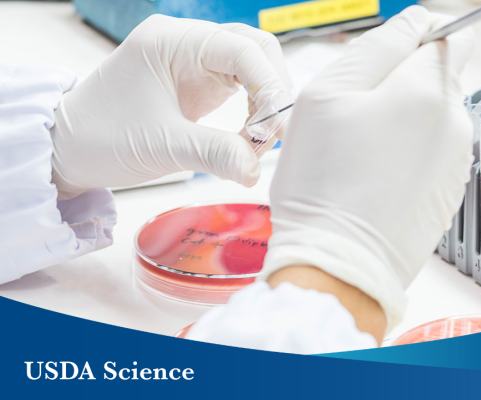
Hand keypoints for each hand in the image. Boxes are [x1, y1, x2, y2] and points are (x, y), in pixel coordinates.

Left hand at [51, 16, 291, 199]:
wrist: (70, 148)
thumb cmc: (101, 137)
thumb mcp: (162, 145)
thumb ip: (215, 154)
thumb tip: (255, 170)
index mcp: (171, 41)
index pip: (241, 49)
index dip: (268, 85)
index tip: (276, 127)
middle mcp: (185, 43)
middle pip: (254, 49)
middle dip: (272, 90)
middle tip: (275, 133)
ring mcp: (192, 61)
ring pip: (251, 67)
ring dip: (265, 102)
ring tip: (260, 140)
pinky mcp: (197, 83)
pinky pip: (239, 87)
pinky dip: (252, 111)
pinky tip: (248, 136)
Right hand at [259, 6, 474, 331]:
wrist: (338, 262)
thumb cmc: (322, 184)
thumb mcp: (326, 94)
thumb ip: (376, 47)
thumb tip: (416, 24)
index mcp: (426, 91)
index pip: (444, 32)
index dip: (410, 39)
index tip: (381, 63)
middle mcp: (454, 123)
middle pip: (438, 76)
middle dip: (401, 82)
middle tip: (356, 115)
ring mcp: (455, 161)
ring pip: (432, 116)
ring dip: (401, 120)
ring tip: (359, 152)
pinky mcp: (446, 191)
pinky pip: (430, 153)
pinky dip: (406, 154)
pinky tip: (373, 177)